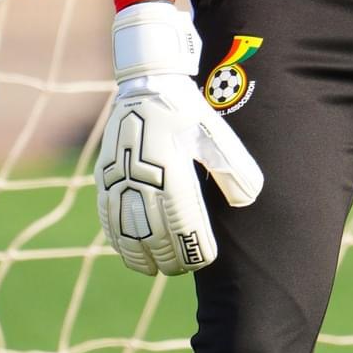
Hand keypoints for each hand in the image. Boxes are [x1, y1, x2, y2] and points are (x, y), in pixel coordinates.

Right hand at [96, 1, 263, 274]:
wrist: (148, 83)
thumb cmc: (188, 111)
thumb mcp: (217, 134)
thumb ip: (234, 168)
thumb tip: (247, 201)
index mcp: (172, 170)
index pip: (183, 224)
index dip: (193, 248)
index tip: (204, 259)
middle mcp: (142, 178)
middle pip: (154, 234)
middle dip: (168, 257)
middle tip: (182, 269)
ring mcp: (119, 178)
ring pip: (126, 230)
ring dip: (141, 255)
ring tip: (155, 269)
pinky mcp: (105, 176)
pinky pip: (107, 216)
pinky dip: (118, 239)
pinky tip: (129, 251)